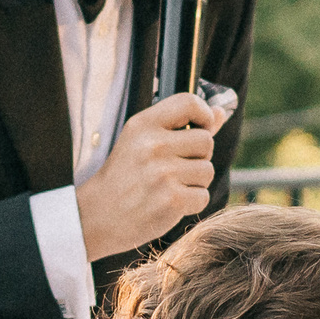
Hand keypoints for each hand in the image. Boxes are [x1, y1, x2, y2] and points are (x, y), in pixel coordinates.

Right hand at [76, 91, 221, 259]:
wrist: (98, 216)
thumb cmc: (123, 177)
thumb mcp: (142, 142)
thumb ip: (182, 126)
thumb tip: (221, 112)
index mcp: (143, 125)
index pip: (189, 102)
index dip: (204, 114)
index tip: (202, 127)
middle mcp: (153, 145)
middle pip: (206, 141)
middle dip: (198, 156)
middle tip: (174, 168)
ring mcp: (163, 174)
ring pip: (207, 170)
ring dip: (195, 182)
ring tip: (169, 187)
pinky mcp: (172, 200)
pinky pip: (203, 196)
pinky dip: (191, 203)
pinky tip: (169, 203)